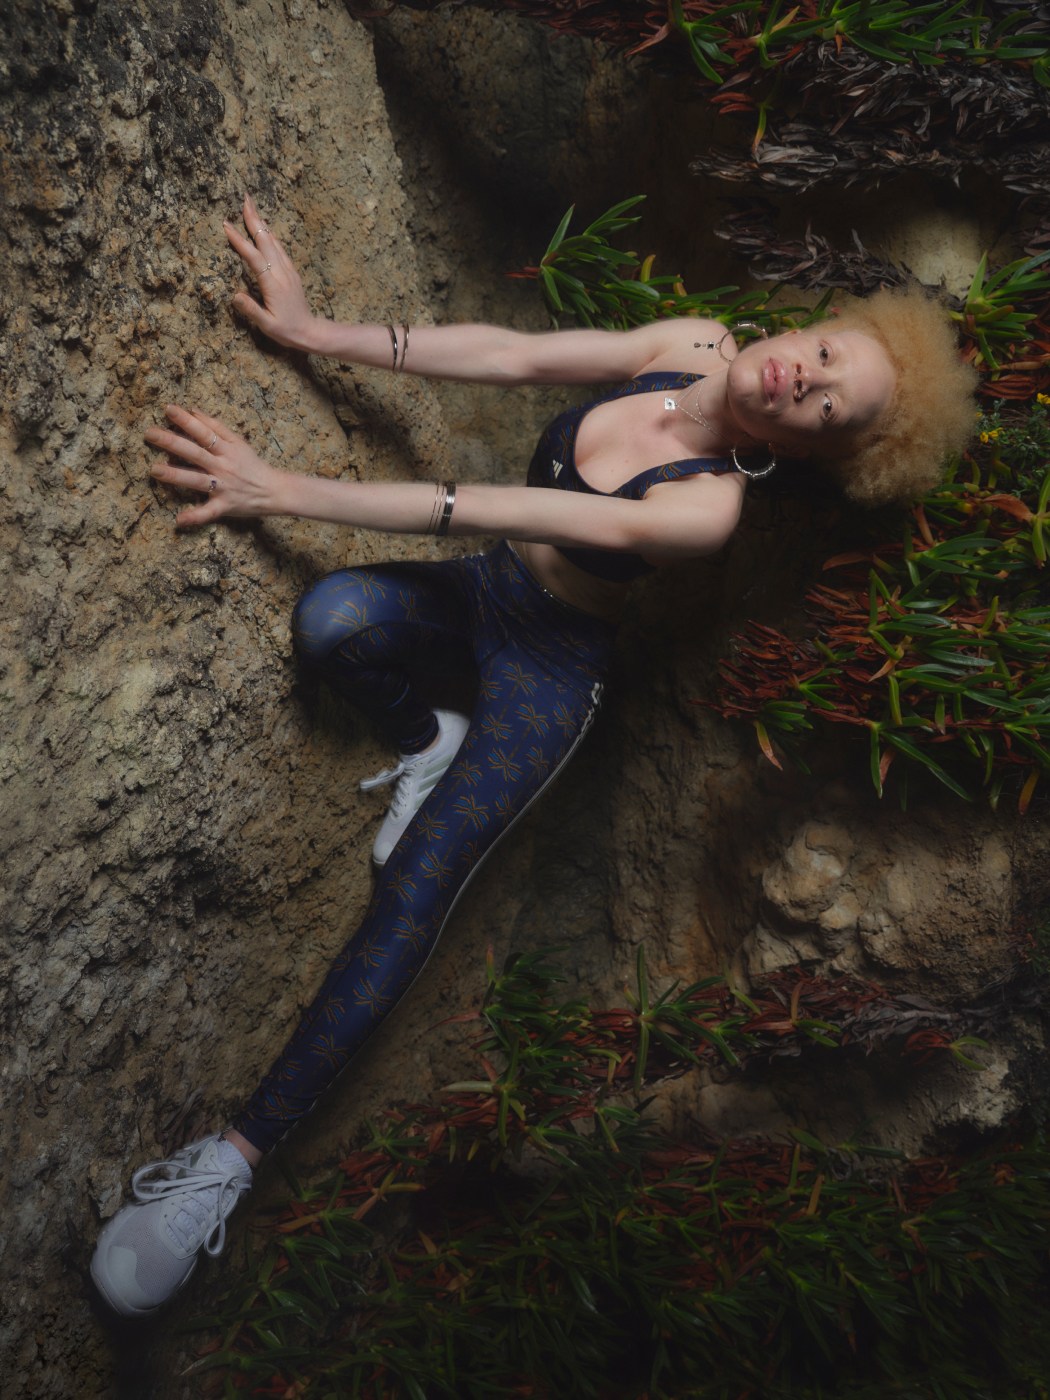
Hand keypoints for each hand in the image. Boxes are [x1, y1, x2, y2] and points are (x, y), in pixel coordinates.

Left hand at [147, 404, 284, 527]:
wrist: (274, 491)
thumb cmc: (252, 465)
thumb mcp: (238, 442)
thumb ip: (216, 426)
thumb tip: (193, 410)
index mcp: (227, 450)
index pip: (204, 432)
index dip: (187, 420)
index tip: (168, 409)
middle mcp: (223, 467)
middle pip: (195, 452)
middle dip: (172, 442)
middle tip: (150, 433)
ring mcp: (223, 487)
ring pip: (197, 480)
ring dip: (176, 475)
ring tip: (154, 470)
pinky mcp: (224, 506)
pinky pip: (208, 512)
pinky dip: (195, 517)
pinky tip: (179, 519)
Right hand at [224, 195, 314, 350]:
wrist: (310, 331)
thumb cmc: (287, 330)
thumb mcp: (267, 325)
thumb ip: (251, 310)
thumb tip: (235, 296)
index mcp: (273, 284)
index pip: (254, 258)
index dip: (240, 241)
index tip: (227, 225)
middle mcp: (281, 273)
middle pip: (266, 241)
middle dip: (254, 219)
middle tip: (244, 198)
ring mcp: (288, 271)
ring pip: (273, 242)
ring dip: (262, 223)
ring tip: (252, 207)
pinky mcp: (291, 272)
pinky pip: (280, 249)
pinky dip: (270, 235)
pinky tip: (265, 229)